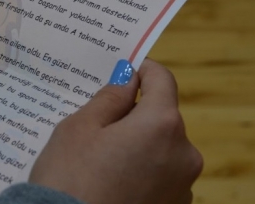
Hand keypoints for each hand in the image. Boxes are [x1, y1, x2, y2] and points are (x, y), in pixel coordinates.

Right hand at [29, 58, 202, 203]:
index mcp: (162, 124)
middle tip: (97, 124)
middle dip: (134, 114)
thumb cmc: (70, 179)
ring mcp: (183, 185)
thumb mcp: (80, 128)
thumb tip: (128, 79)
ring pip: (161, 147)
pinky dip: (142, 171)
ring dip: (139, 144)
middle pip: (162, 116)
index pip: (162, 79)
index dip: (142, 70)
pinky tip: (112, 181)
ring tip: (101, 159)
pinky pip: (160, 175)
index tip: (123, 71)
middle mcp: (184, 153)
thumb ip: (110, 98)